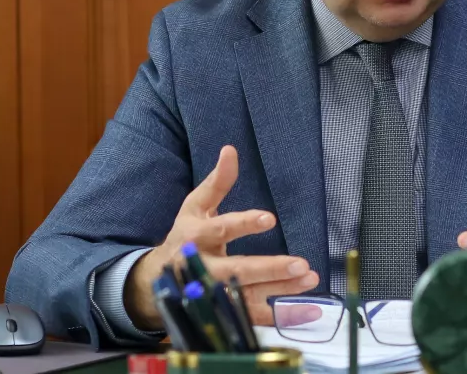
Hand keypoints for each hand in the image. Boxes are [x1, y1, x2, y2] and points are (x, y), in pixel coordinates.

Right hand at [126, 146, 319, 329]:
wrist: (156, 281)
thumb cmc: (185, 236)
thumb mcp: (194, 206)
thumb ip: (217, 182)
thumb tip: (231, 150)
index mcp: (195, 237)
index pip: (220, 229)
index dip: (244, 225)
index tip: (270, 218)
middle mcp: (203, 268)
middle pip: (237, 271)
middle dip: (269, 270)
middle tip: (301, 264)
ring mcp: (213, 294)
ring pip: (248, 298)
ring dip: (281, 293)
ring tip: (310, 280)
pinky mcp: (223, 312)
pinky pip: (253, 317)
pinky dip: (282, 316)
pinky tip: (309, 311)